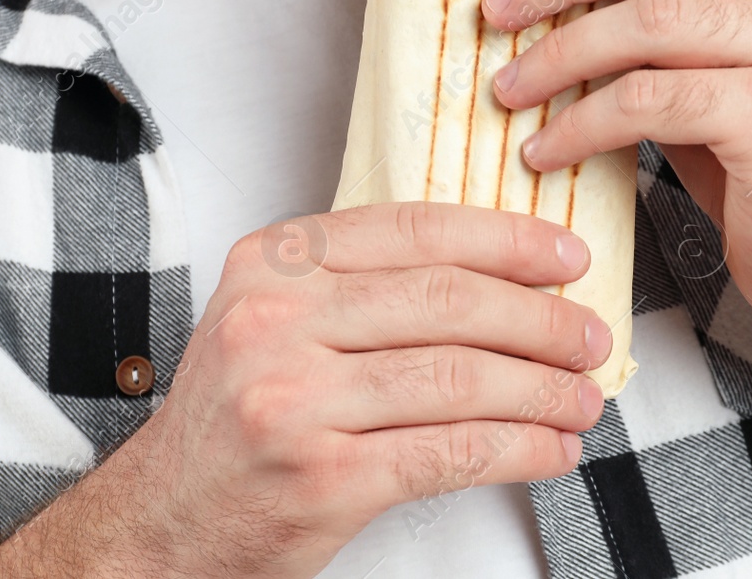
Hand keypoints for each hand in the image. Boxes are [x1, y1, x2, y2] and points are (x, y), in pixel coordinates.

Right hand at [0, 203, 609, 578]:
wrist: (163, 521)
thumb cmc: (235, 418)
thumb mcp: (273, 319)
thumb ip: (360, 284)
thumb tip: (500, 277)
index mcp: (271, 265)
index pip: (412, 231)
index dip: (505, 239)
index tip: (566, 257)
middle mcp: (276, 323)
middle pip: (446, 302)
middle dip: (539, 319)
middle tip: (589, 337)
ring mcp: (296, 402)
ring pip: (458, 378)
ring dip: (541, 390)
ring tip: (582, 398)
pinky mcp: (324, 479)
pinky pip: (450, 452)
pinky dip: (518, 450)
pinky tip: (550, 449)